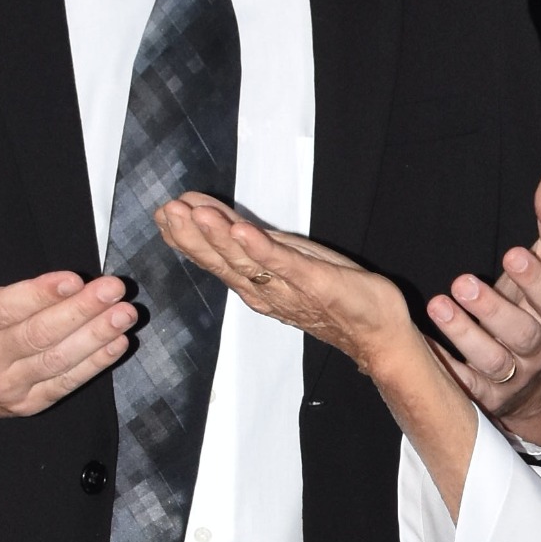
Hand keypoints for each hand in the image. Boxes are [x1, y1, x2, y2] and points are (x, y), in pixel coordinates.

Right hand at [0, 188, 136, 428]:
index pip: (4, 309)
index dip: (41, 295)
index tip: (74, 278)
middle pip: (39, 335)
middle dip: (82, 311)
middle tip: (114, 288)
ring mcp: (4, 386)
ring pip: (57, 362)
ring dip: (96, 337)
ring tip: (125, 314)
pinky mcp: (23, 403)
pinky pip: (63, 384)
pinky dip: (94, 365)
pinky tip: (116, 343)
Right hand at [155, 194, 417, 377]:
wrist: (376, 331)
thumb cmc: (332, 296)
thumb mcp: (286, 260)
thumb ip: (253, 242)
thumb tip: (219, 219)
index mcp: (254, 281)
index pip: (213, 256)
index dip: (186, 236)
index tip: (164, 212)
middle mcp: (263, 288)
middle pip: (219, 260)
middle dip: (191, 235)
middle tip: (168, 209)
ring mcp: (287, 287)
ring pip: (243, 262)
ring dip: (217, 237)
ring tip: (195, 212)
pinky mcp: (315, 283)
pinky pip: (284, 265)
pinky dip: (261, 249)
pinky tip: (242, 231)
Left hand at [429, 170, 540, 444]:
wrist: (534, 379)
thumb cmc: (534, 305)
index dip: (535, 277)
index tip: (513, 253)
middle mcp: (538, 344)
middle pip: (522, 331)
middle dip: (493, 309)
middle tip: (462, 282)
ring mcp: (514, 373)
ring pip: (494, 360)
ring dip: (465, 334)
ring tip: (439, 305)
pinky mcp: (487, 395)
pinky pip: (465, 385)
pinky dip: (444, 367)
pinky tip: (420, 343)